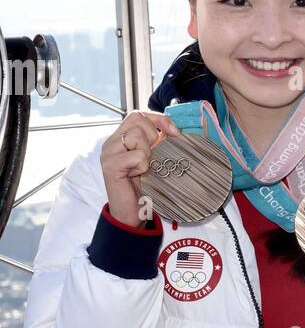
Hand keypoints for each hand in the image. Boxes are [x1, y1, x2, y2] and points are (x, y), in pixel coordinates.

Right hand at [100, 110, 179, 227]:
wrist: (132, 213)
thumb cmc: (144, 186)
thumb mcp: (152, 158)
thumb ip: (156, 142)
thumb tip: (173, 129)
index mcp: (120, 138)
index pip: (138, 114)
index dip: (159, 119)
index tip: (174, 132)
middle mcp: (111, 142)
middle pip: (137, 120)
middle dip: (153, 137)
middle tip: (152, 157)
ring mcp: (108, 153)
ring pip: (137, 135)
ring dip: (148, 153)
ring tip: (142, 168)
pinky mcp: (110, 165)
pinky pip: (137, 155)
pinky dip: (143, 166)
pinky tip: (137, 176)